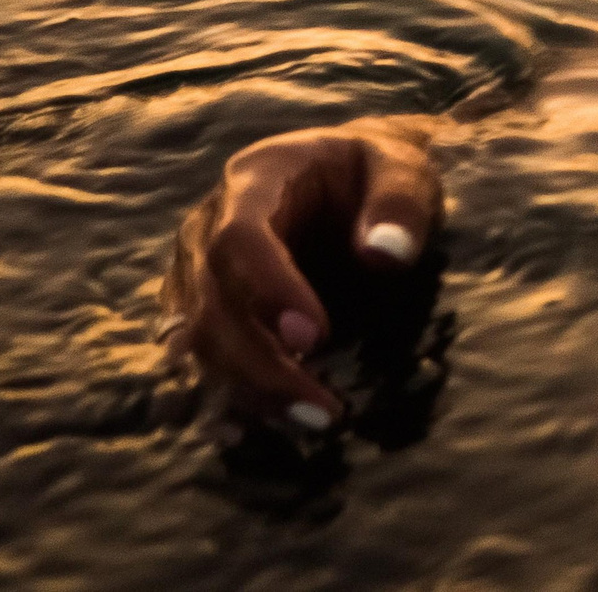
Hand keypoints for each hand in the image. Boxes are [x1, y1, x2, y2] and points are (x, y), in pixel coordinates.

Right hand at [162, 117, 442, 431]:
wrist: (346, 173)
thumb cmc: (377, 169)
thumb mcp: (403, 166)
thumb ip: (400, 202)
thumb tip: (386, 255)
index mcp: (256, 178)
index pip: (240, 239)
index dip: (267, 291)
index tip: (314, 339)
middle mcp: (207, 226)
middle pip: (211, 303)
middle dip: (260, 364)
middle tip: (322, 411)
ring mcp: (195, 270)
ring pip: (196, 340)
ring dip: (244, 390)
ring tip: (310, 422)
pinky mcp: (199, 307)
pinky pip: (194, 357)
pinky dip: (219, 394)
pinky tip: (247, 432)